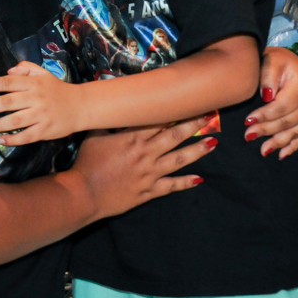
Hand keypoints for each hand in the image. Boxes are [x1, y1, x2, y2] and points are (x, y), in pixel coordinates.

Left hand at [0, 61, 89, 144]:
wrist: (80, 106)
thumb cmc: (57, 89)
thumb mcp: (44, 73)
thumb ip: (27, 68)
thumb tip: (9, 71)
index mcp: (34, 83)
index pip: (8, 81)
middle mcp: (36, 98)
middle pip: (7, 101)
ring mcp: (41, 115)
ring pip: (15, 120)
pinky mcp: (45, 130)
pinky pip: (26, 136)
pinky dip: (13, 139)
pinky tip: (2, 140)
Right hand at [73, 117, 216, 220]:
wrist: (84, 194)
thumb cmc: (87, 164)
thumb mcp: (93, 135)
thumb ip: (107, 121)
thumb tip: (112, 107)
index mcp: (132, 139)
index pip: (159, 121)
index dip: (175, 111)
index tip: (188, 102)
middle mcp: (145, 154)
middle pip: (174, 136)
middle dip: (193, 124)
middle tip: (209, 115)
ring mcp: (149, 174)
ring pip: (178, 159)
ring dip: (197, 150)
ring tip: (213, 142)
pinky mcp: (149, 191)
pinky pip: (171, 186)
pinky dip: (186, 183)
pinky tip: (200, 179)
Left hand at [243, 47, 297, 157]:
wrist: (289, 63)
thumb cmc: (278, 61)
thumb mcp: (272, 60)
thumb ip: (268, 76)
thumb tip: (267, 97)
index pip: (281, 106)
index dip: (265, 116)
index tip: (247, 121)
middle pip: (287, 121)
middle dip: (267, 130)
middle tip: (248, 136)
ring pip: (294, 131)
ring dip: (278, 142)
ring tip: (262, 150)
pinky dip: (292, 146)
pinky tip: (281, 155)